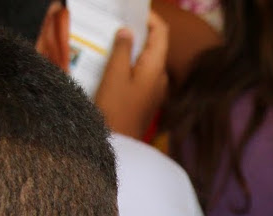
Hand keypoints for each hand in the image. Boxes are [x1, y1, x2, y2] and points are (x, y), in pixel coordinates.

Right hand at [94, 9, 168, 138]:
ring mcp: (156, 90)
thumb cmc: (115, 109)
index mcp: (156, 67)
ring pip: (147, 60)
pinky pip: (141, 74)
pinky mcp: (147, 99)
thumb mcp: (114, 75)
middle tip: (116, 24)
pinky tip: (113, 64)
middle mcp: (161, 77)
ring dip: (132, 49)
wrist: (118, 145)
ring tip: (111, 41)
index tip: (132, 11)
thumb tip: (128, 32)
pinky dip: (130, 64)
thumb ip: (122, 50)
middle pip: (154, 45)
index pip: (161, 32)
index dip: (149, 17)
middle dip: (138, 32)